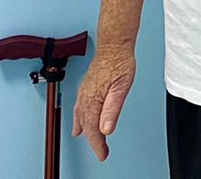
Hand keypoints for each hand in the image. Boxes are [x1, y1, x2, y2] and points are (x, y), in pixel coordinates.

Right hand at [71, 46, 135, 160]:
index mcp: (92, 100)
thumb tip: (106, 129)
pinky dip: (79, 119)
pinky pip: (79, 108)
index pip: (93, 130)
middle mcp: (84, 98)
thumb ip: (112, 110)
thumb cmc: (119, 62)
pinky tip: (79, 122)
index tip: (102, 154)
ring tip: (90, 141)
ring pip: (80, 118)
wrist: (113, 45)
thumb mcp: (121, 88)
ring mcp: (83, 92)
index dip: (98, 145)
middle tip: (101, 151)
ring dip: (85, 131)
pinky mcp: (85, 87)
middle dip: (93, 140)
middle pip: (86, 126)